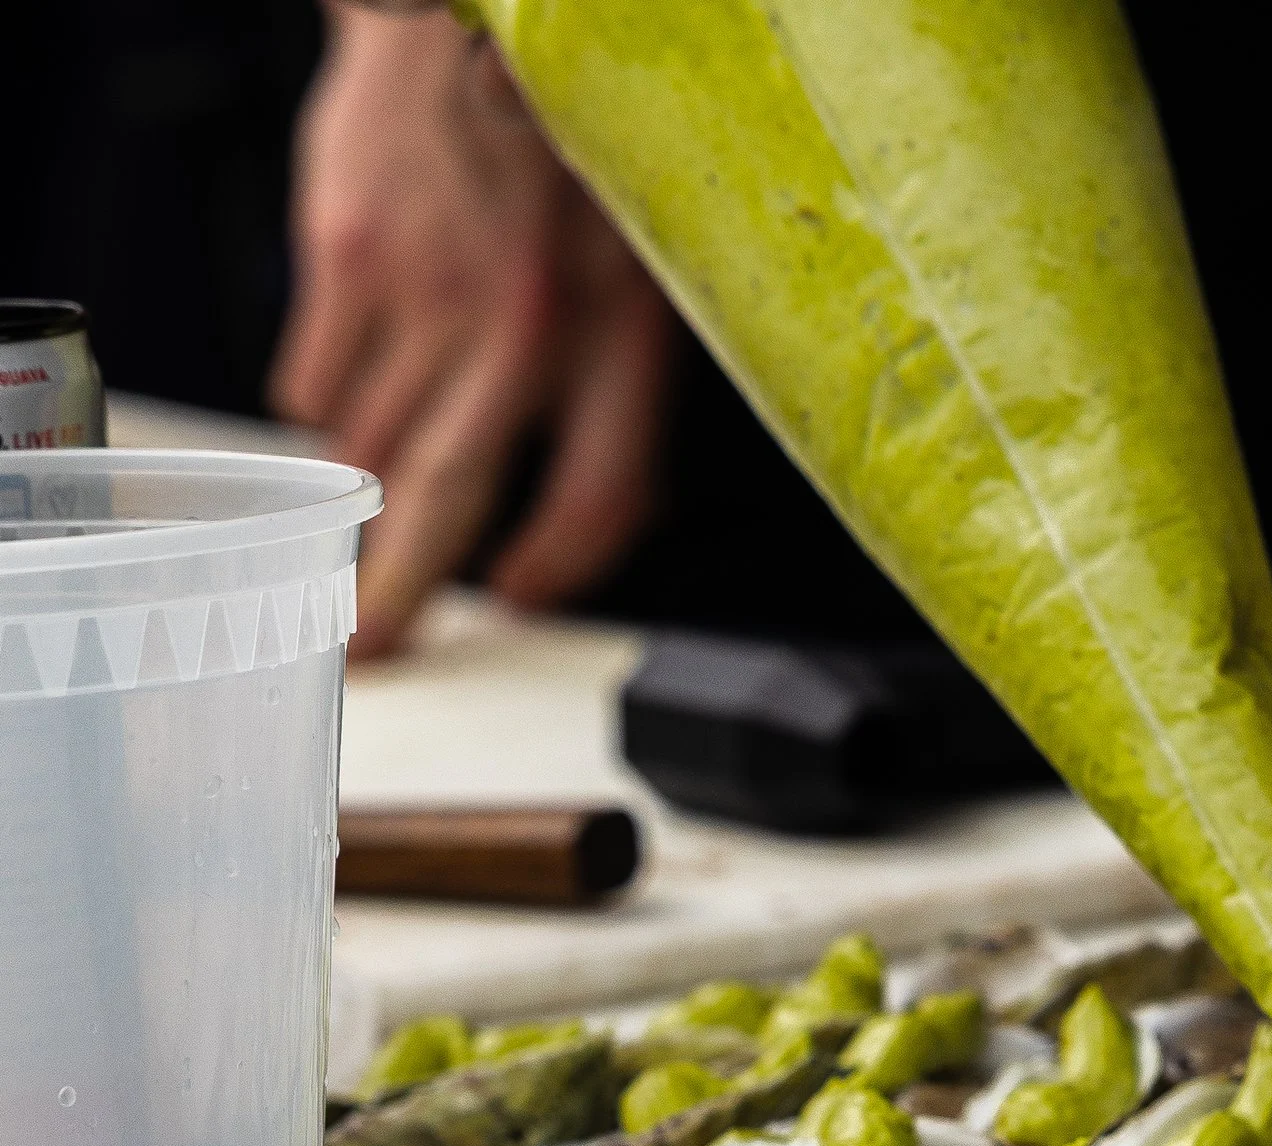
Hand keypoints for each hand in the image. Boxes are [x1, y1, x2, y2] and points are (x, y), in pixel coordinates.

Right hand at [271, 4, 674, 655]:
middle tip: (370, 649)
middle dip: (402, 594)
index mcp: (621, 329)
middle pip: (449, 500)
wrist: (476, 24)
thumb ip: (628, 377)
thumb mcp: (648, 262)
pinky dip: (325, 412)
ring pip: (372, 447)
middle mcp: (523, 325)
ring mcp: (425, 295)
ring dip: (363, 502)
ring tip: (354, 532)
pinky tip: (344, 409)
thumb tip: (597, 499)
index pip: (602, 495)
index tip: (527, 594)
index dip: (564, 568)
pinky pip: (316, 383)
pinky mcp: (346, 261)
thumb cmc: (572, 145)